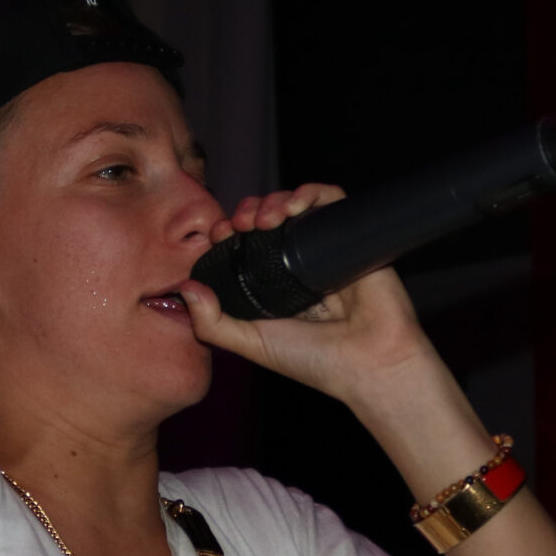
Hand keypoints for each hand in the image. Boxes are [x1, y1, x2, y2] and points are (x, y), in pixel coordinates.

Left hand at [180, 185, 436, 406]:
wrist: (370, 363)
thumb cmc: (316, 361)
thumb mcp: (252, 344)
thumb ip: (212, 324)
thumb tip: (185, 289)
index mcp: (272, 285)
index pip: (244, 244)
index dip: (226, 232)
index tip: (216, 236)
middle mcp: (296, 264)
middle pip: (266, 218)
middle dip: (246, 211)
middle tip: (238, 224)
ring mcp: (323, 249)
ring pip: (294, 204)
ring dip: (273, 200)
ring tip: (265, 218)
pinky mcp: (351, 236)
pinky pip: (331, 199)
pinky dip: (310, 192)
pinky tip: (294, 206)